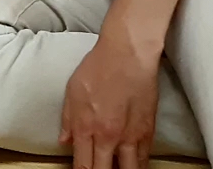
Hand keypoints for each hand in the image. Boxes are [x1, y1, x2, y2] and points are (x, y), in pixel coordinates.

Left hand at [60, 35, 160, 168]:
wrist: (127, 54)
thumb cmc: (98, 67)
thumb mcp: (72, 91)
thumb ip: (67, 119)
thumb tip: (65, 141)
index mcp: (86, 127)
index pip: (83, 165)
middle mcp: (108, 137)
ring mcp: (130, 137)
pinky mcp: (148, 132)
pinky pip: (144, 160)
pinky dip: (138, 166)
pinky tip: (133, 166)